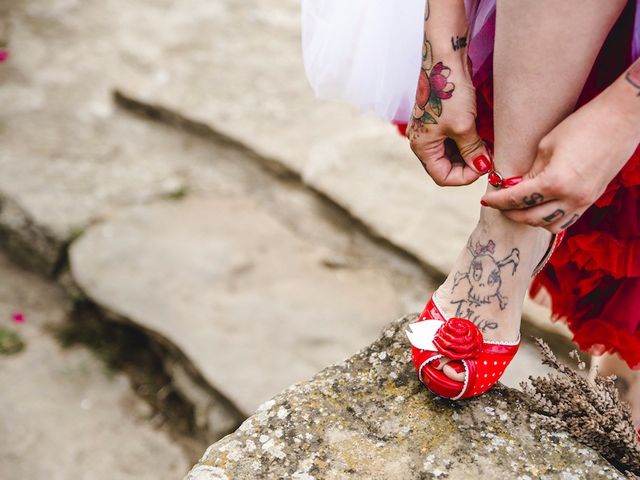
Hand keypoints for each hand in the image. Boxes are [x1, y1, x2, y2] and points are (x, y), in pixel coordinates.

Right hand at [407, 45, 491, 185]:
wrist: (445, 59)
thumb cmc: (449, 93)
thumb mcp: (464, 127)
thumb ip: (472, 151)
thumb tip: (483, 167)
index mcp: (422, 147)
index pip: (443, 176)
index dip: (465, 176)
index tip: (484, 167)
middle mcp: (423, 141)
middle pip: (447, 166)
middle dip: (469, 165)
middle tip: (490, 158)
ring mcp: (431, 130)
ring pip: (453, 153)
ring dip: (471, 153)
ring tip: (488, 147)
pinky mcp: (441, 120)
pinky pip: (454, 139)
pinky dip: (468, 142)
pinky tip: (482, 136)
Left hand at [480, 89, 639, 232]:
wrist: (623, 118)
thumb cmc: (583, 124)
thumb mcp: (547, 145)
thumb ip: (531, 172)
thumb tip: (517, 188)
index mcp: (555, 182)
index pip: (517, 200)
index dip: (498, 202)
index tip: (485, 200)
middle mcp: (571, 198)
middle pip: (531, 218)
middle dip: (511, 213)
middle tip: (499, 205)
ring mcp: (585, 201)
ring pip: (550, 226)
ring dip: (531, 219)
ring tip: (519, 207)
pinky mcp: (593, 199)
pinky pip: (567, 220)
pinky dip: (550, 218)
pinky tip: (541, 207)